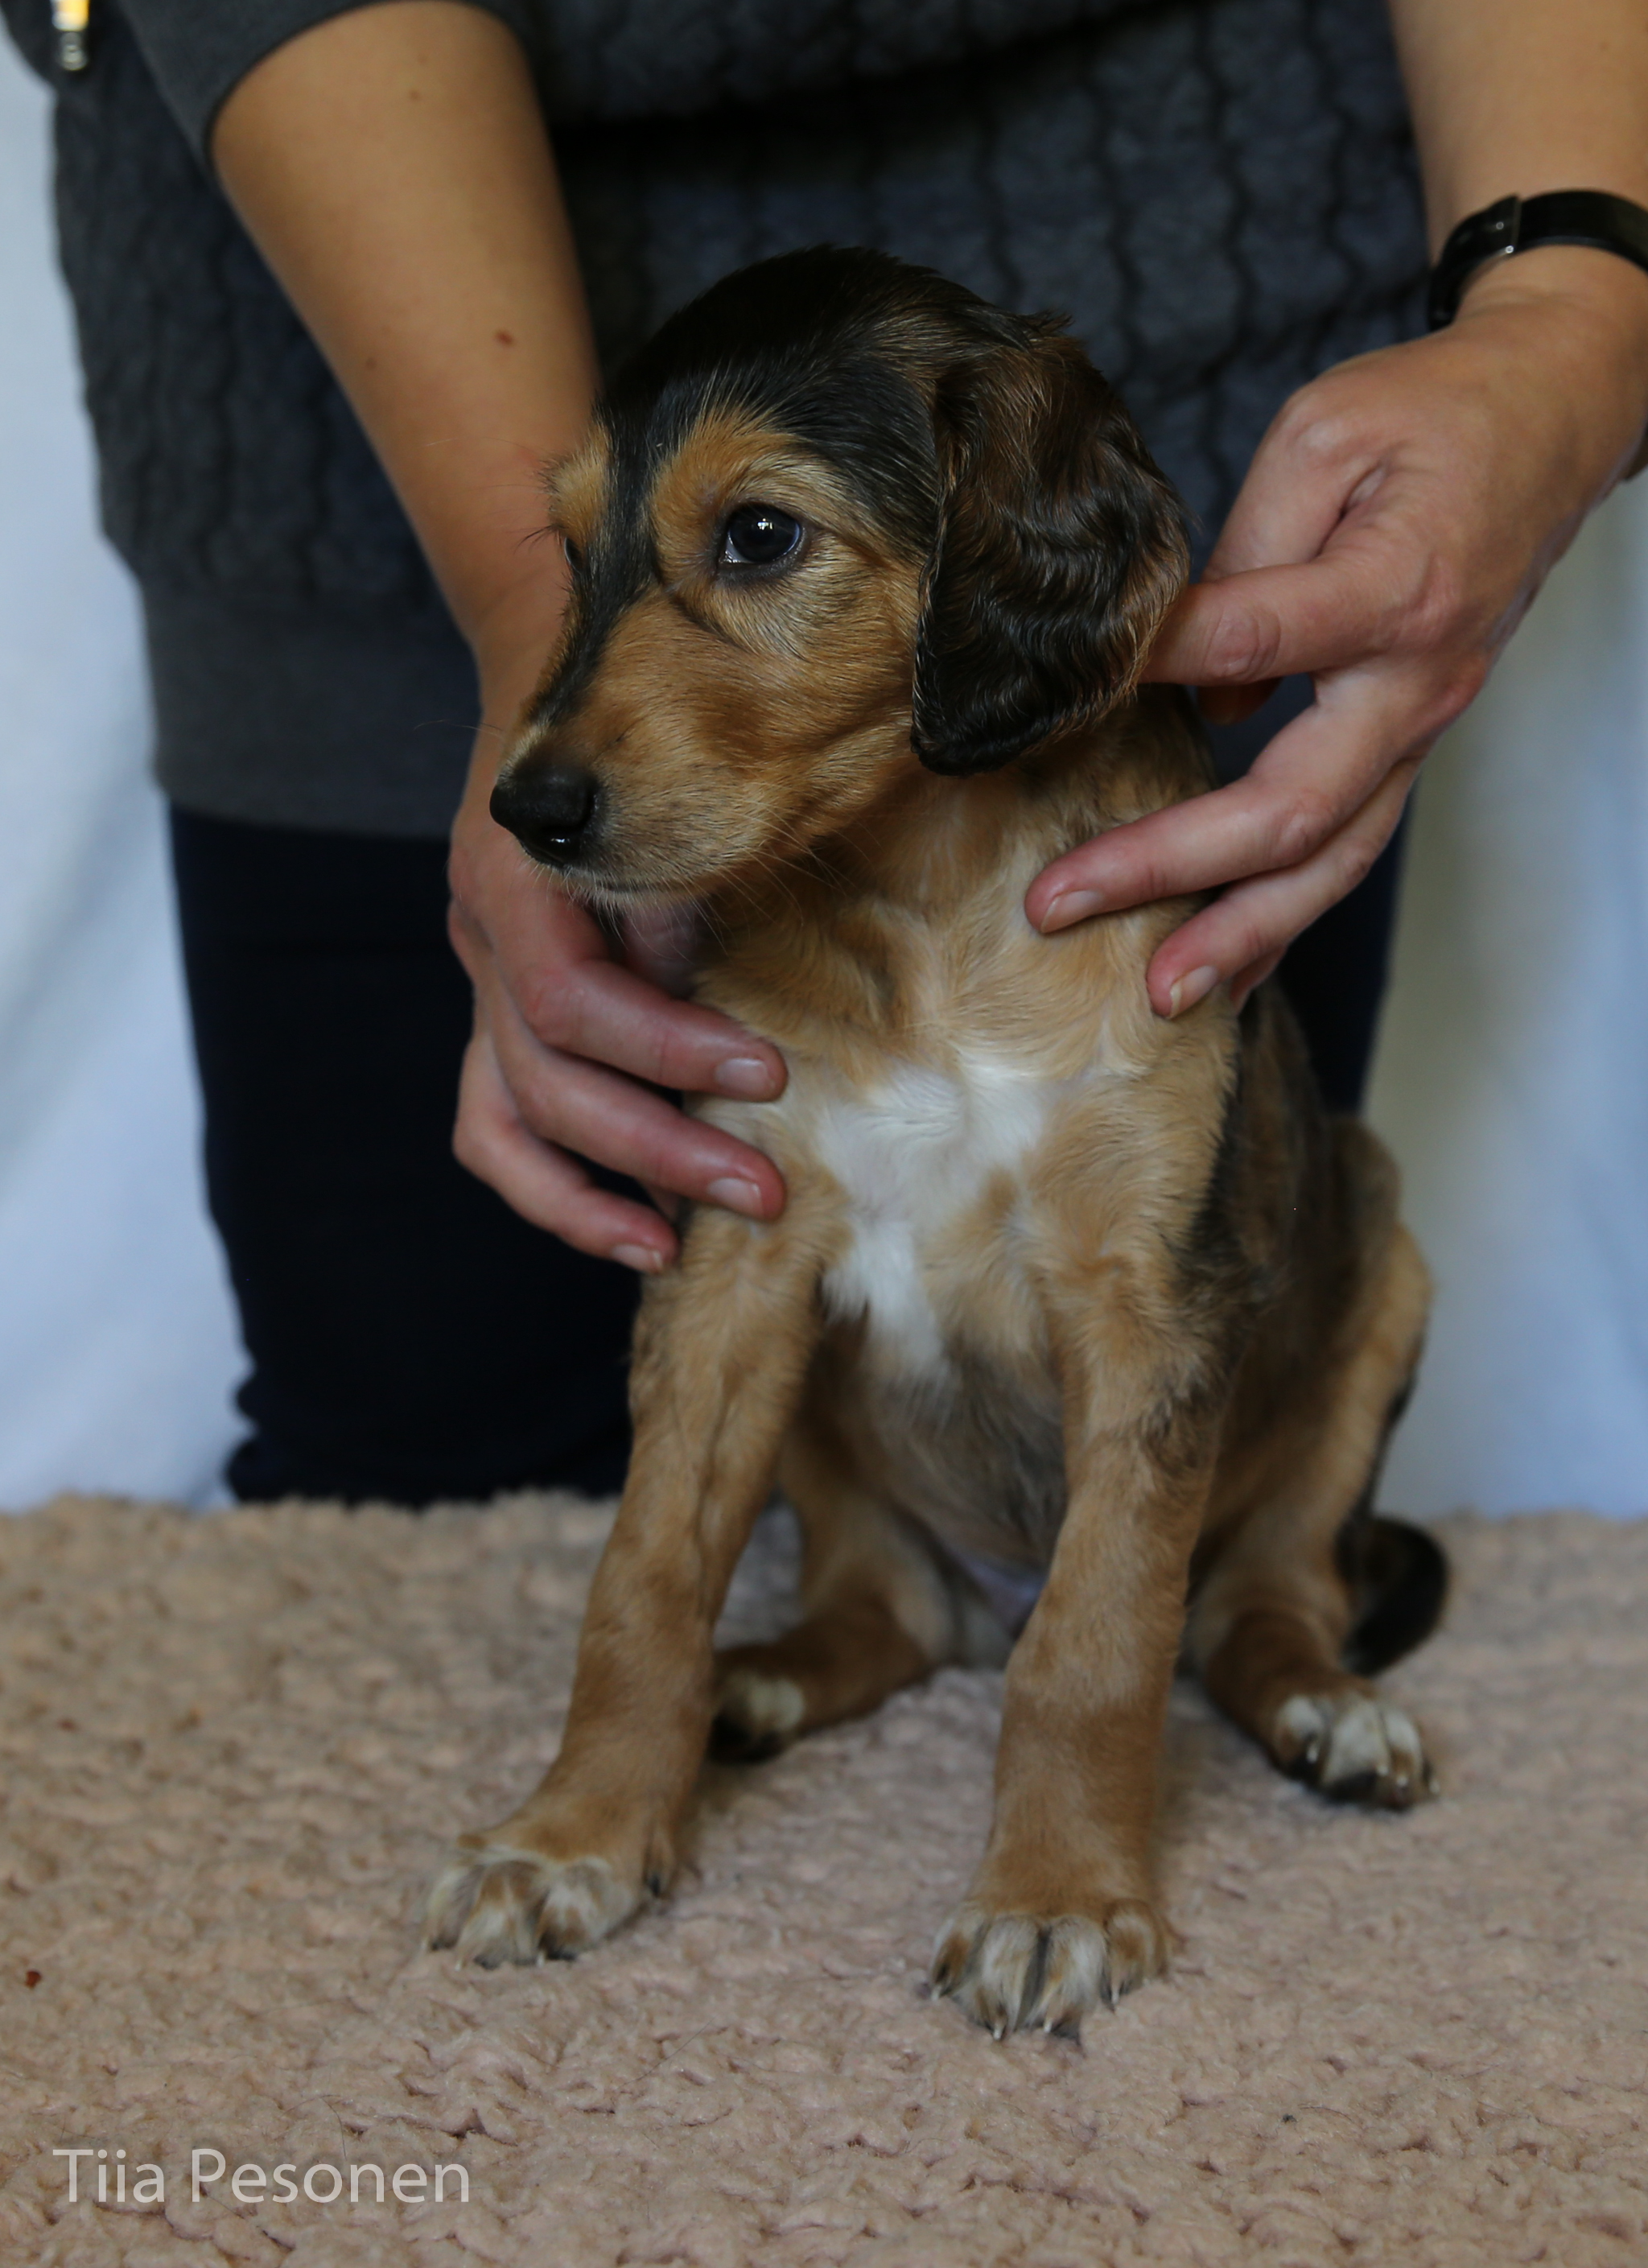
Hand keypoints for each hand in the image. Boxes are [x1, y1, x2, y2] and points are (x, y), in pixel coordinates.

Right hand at [447, 658, 787, 1271]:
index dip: (669, 1051)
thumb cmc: (638, 733)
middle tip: (764, 1192)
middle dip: (659, 1147)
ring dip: (592, 1199)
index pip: (571, 1001)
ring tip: (676, 1248)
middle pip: (545, 1081)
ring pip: (502, 1124)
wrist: (553, 668)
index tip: (772, 1075)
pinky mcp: (497, 1018)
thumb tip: (730, 997)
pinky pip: (499, 1128)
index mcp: (512, 880)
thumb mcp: (667, 792)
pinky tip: (632, 1229)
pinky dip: (557, 1190)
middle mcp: (481, 941)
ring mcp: (481, 986)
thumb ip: (683, 884)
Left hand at [1025, 251, 1647, 1014]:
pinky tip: (1227, 972)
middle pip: (1292, 808)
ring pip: (1333, 859)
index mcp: (1395, 588)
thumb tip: (1193, 671)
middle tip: (1057, 902)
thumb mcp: (1328, 428)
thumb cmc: (1434, 413)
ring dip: (1241, 933)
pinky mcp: (1407, 744)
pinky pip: (1347, 849)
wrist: (1554, 419)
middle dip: (1168, 866)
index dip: (1160, 664)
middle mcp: (1415, 683)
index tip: (1067, 689)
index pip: (1260, 641)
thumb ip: (1252, 544)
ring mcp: (1419, 728)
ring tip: (1158, 993)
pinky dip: (1284, 917)